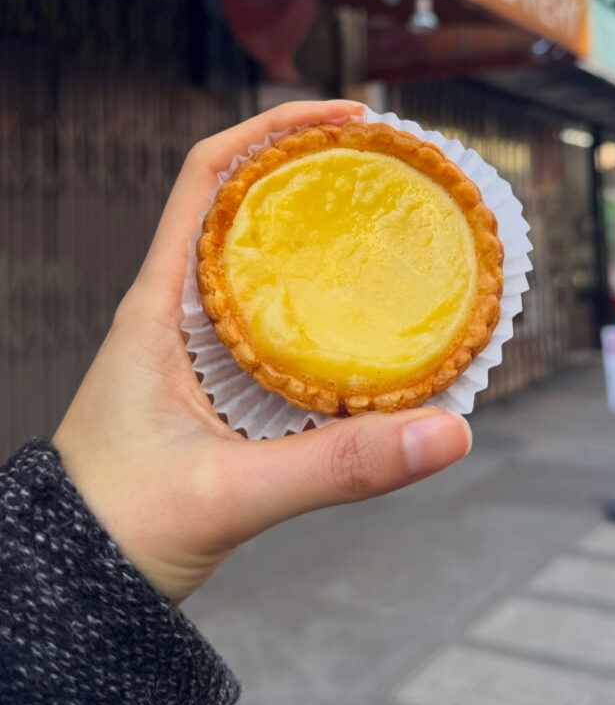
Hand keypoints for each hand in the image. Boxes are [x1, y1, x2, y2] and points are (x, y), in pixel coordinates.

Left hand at [54, 100, 470, 603]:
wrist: (75, 587)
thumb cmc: (119, 529)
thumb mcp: (231, 493)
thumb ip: (339, 466)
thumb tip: (448, 432)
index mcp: (157, 307)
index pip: (206, 177)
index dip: (272, 129)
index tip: (345, 118)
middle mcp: (174, 312)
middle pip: (243, 207)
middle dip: (311, 175)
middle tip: (389, 172)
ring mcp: (193, 348)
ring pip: (259, 264)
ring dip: (316, 238)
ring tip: (388, 229)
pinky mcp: (214, 386)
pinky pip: (271, 320)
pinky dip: (318, 304)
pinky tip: (364, 318)